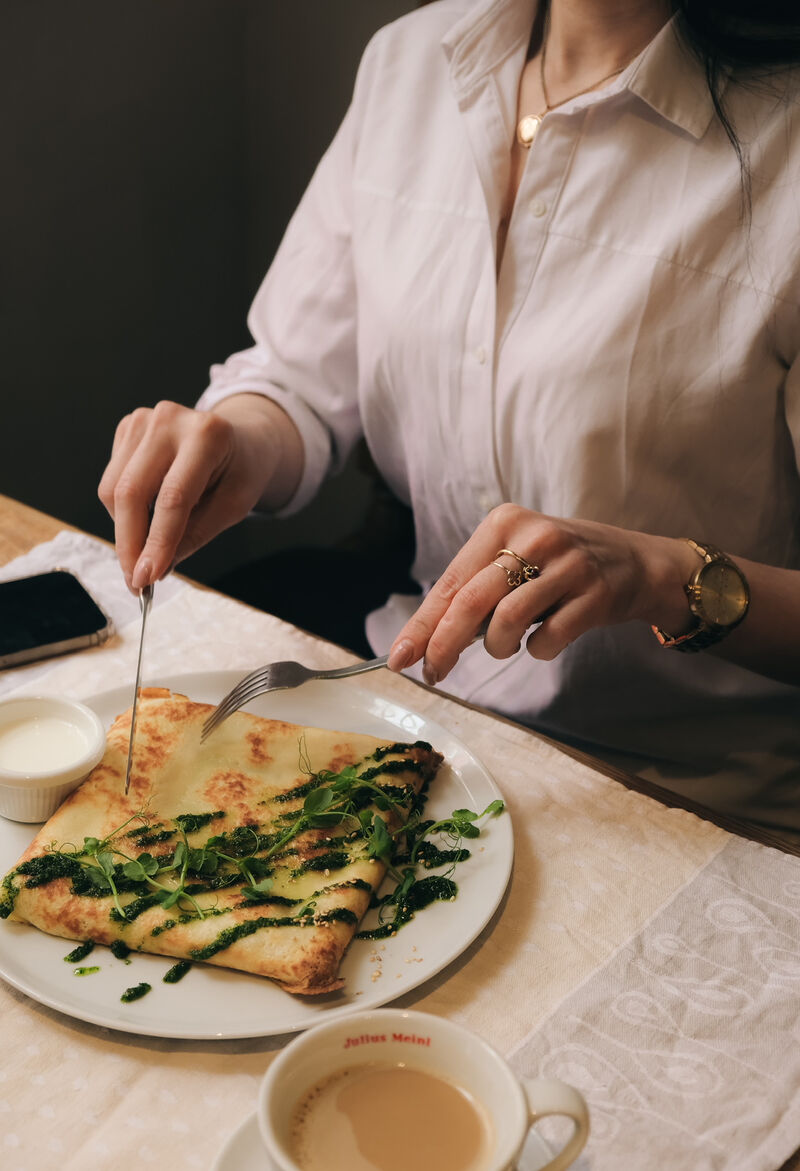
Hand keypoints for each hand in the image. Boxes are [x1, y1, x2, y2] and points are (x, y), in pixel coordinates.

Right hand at [98, 396, 301, 590]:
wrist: (240, 438)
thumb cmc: (240, 471)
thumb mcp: (233, 506)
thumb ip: (195, 535)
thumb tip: (155, 569)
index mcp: (207, 435)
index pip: (172, 498)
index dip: (156, 542)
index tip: (146, 579)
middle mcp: (169, 420)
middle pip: (131, 492)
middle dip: (129, 544)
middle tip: (135, 581)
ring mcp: (143, 420)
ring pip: (113, 490)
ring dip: (125, 529)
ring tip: (150, 545)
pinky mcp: (127, 428)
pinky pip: (111, 481)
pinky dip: (124, 509)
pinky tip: (149, 512)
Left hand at [387, 504, 696, 683]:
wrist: (635, 562)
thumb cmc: (559, 566)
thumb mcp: (516, 561)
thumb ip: (473, 593)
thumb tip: (423, 644)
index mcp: (505, 522)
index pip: (451, 581)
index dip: (423, 625)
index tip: (401, 658)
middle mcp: (536, 536)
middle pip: (472, 600)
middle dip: (445, 645)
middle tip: (435, 673)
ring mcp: (569, 564)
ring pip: (508, 621)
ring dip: (498, 647)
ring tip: (506, 645)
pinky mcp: (596, 595)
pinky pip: (548, 639)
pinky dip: (538, 650)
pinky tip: (544, 639)